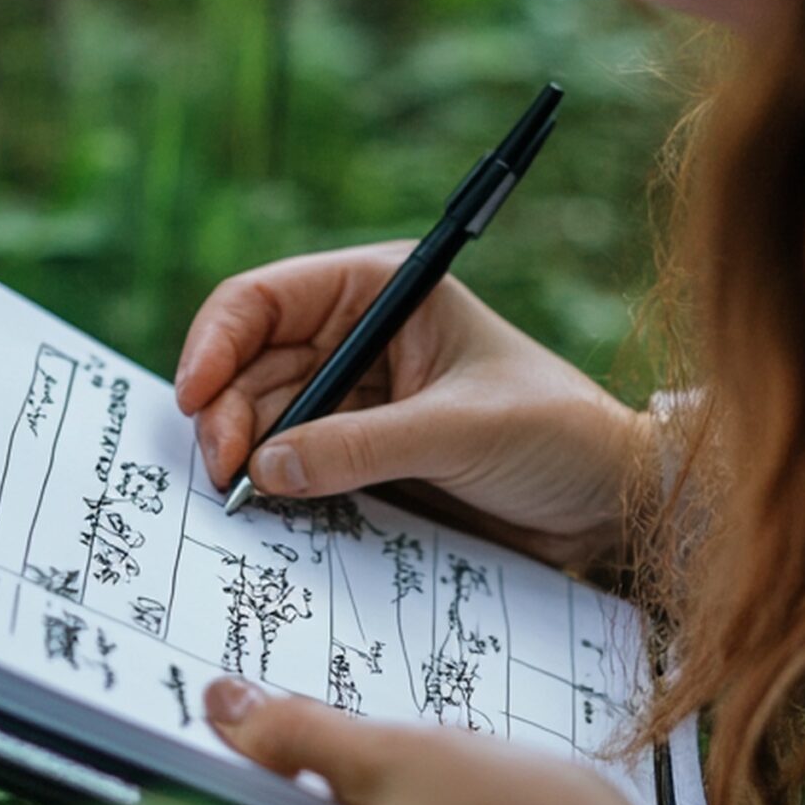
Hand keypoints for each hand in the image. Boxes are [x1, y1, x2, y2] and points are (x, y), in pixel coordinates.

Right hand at [174, 246, 656, 572]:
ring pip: (264, 421)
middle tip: (223, 475)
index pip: (268, 298)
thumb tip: (267, 467)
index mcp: (384, 292)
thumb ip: (363, 446)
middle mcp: (358, 338)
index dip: (218, 341)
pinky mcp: (360, 458)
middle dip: (226, 414)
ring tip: (242, 502)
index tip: (195, 396)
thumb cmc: (557, 435)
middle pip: (252, 366)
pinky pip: (294, 468)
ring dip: (245, 457)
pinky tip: (267, 512)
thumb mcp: (462, 430)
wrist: (609, 505)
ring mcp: (355, 401)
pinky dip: (273, 488)